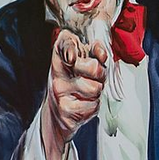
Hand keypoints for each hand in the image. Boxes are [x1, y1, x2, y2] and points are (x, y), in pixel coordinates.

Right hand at [41, 29, 108, 159]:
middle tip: (95, 77)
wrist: (57, 112)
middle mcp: (57, 73)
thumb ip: (94, 52)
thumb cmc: (73, 81)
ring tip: (88, 91)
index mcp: (61, 56)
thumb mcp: (81, 62)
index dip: (70, 50)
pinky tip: (83, 103)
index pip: (65, 47)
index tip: (72, 57)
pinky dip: (94, 105)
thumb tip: (101, 53)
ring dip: (98, 91)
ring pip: (96, 89)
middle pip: (93, 68)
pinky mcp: (66, 110)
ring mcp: (60, 92)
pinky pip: (94, 105)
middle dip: (101, 73)